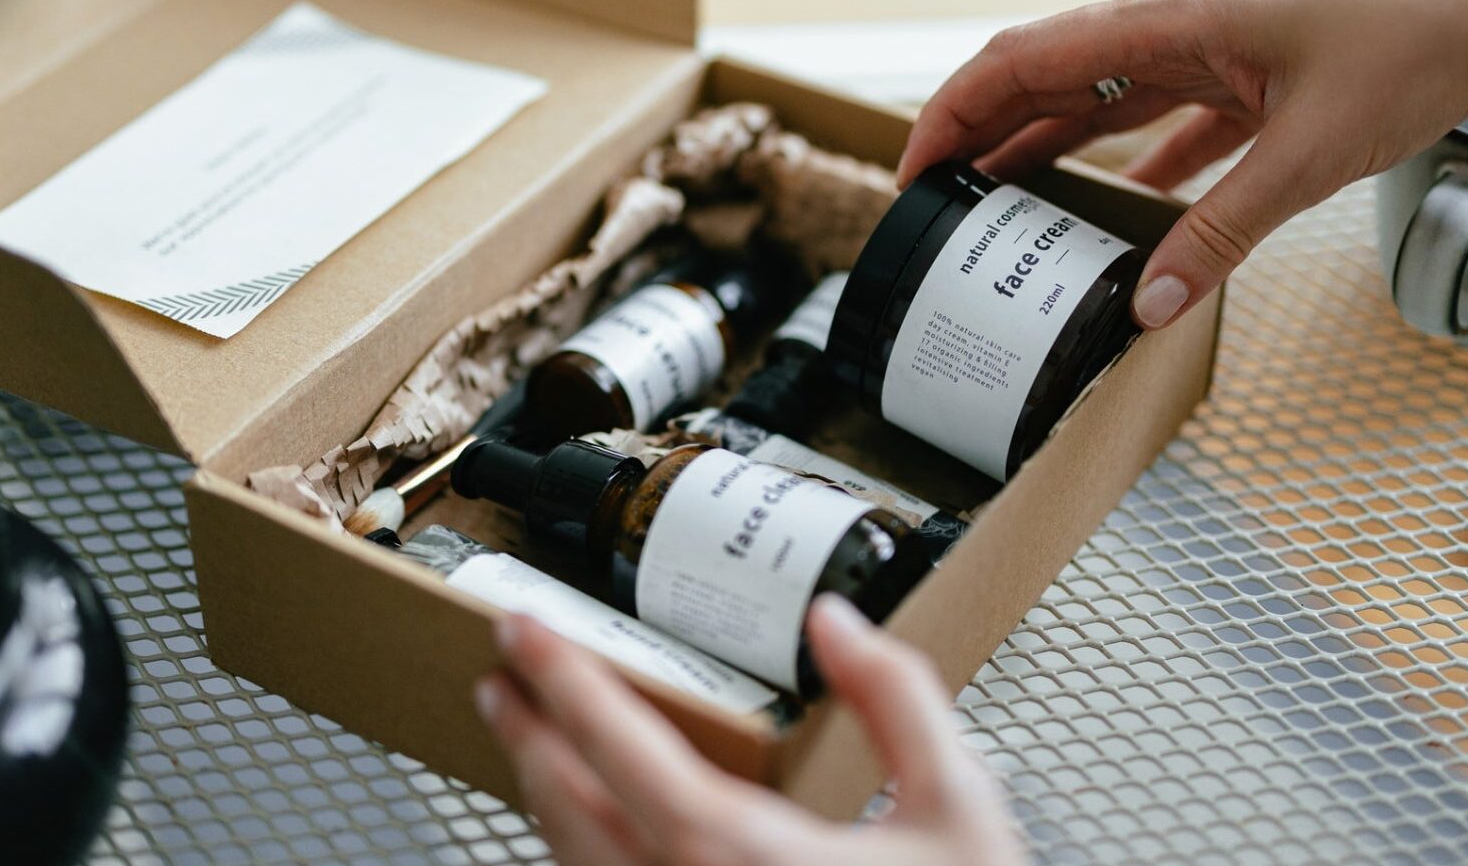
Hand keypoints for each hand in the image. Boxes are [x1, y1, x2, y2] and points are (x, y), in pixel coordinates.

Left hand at [474, 595, 1025, 864]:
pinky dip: (578, 856)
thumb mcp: (961, 812)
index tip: (523, 631)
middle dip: (528, 733)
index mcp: (740, 858)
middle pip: (566, 808)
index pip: (618, 748)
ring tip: (537, 743)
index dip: (562, 679)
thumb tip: (838, 626)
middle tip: (506, 676)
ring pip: (570, 865)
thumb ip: (898, 701)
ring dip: (545, 798)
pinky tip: (589, 833)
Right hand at [898, 0, 1467, 329]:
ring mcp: (1199, 47)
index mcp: (1165, 20)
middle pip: (1039, 75)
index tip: (915, 171)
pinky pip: (1150, 119)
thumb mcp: (1310, 153)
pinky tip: (1106, 207)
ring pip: (1089, 96)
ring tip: (995, 208)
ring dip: (1037, 148)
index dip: (953, 113)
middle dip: (976, 135)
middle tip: (935, 202)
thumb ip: (1222, 231)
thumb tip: (1152, 302)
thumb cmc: (1412, 39)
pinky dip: (1117, 162)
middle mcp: (1167, 25)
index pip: (1020, 58)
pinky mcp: (1233, 74)